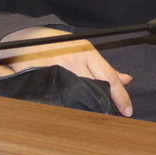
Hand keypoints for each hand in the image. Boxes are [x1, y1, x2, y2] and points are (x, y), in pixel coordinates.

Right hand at [0, 27, 133, 116]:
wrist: (27, 38)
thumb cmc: (59, 44)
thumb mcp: (84, 50)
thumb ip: (104, 67)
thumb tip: (127, 79)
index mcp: (87, 52)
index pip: (109, 76)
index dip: (120, 96)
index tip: (128, 111)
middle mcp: (74, 60)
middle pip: (96, 87)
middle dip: (105, 104)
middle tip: (110, 116)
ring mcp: (58, 69)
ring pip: (80, 94)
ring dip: (88, 106)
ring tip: (92, 116)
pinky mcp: (44, 78)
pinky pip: (61, 96)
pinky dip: (69, 105)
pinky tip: (72, 111)